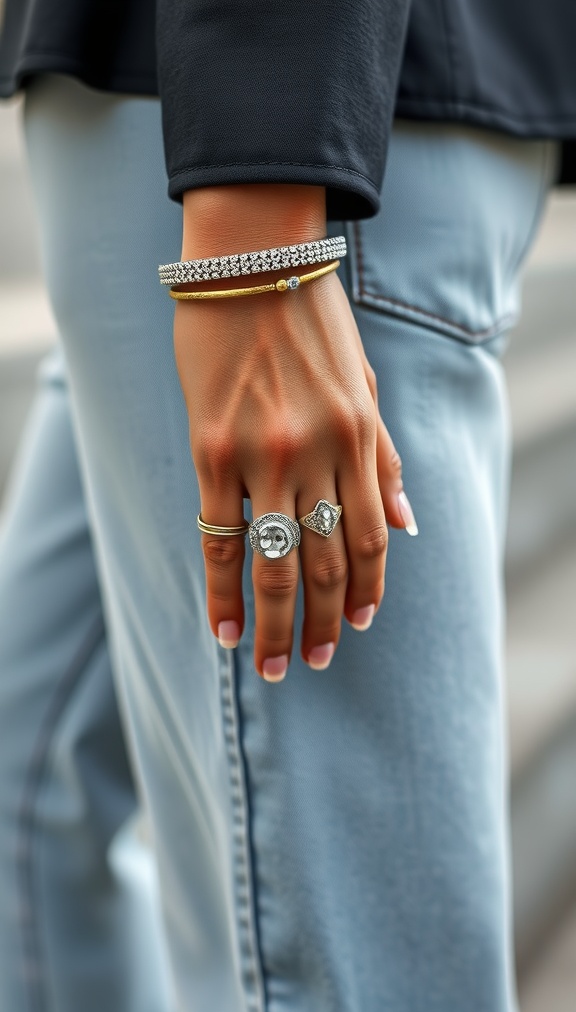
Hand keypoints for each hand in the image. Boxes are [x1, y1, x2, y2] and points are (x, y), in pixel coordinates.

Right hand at [174, 185, 415, 680]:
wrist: (251, 263)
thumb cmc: (310, 322)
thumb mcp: (365, 387)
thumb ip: (386, 459)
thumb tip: (407, 526)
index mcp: (360, 439)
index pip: (371, 539)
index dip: (367, 591)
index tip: (358, 626)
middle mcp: (320, 455)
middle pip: (328, 563)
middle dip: (325, 622)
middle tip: (315, 663)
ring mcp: (266, 457)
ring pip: (278, 563)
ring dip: (279, 622)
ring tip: (274, 664)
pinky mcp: (214, 452)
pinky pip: (220, 538)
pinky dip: (222, 591)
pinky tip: (224, 628)